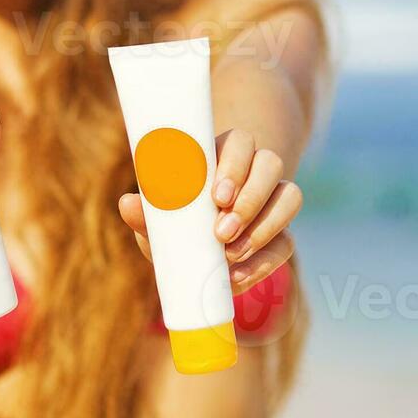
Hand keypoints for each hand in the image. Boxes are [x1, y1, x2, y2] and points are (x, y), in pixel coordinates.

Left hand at [118, 129, 301, 294]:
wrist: (193, 255)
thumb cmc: (175, 223)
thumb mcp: (159, 219)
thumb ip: (146, 213)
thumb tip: (127, 204)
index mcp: (223, 155)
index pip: (241, 141)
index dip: (235, 164)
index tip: (217, 196)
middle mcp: (254, 171)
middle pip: (271, 164)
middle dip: (250, 199)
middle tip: (221, 231)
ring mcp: (272, 201)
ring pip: (290, 196)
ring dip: (264, 226)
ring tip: (231, 253)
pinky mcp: (282, 234)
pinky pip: (287, 242)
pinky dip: (264, 261)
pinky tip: (238, 276)